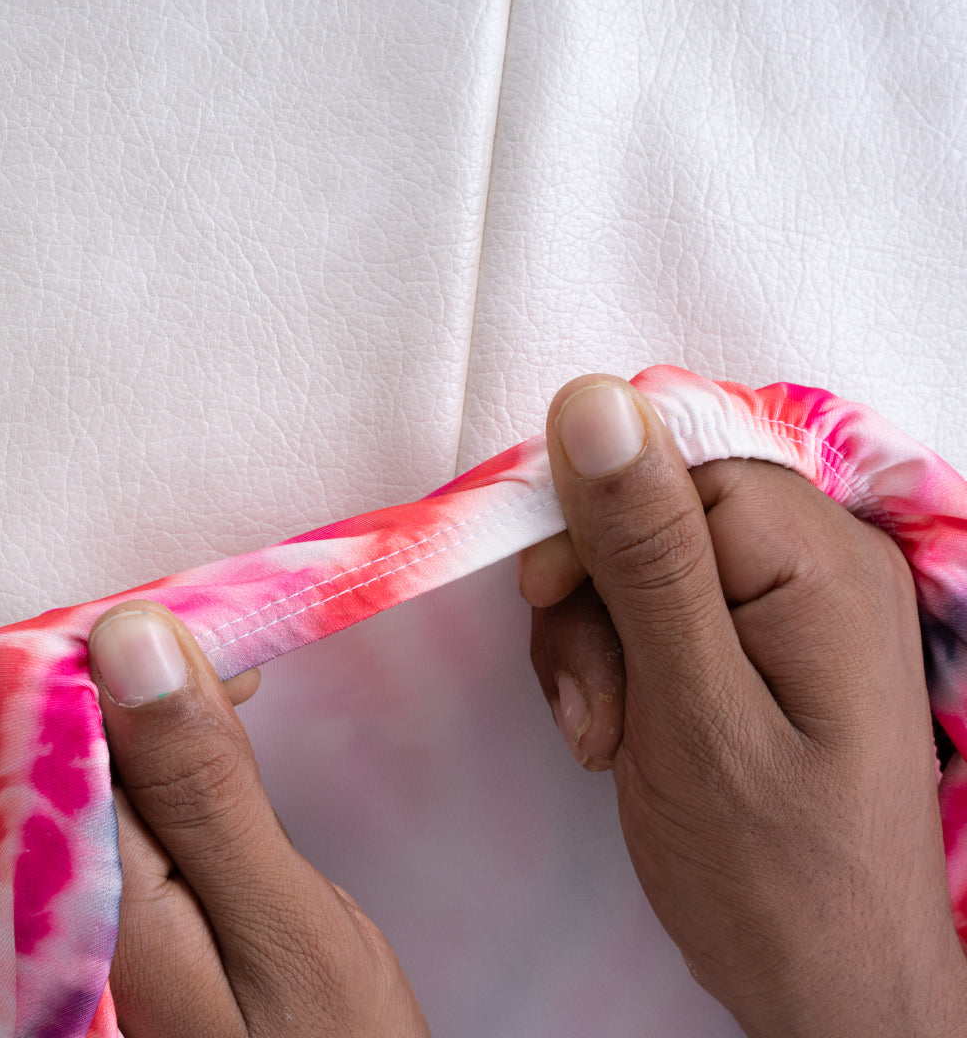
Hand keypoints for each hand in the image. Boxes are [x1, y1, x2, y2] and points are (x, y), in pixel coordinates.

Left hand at [87, 601, 429, 1036]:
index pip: (64, 734)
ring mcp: (101, 912)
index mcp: (96, 906)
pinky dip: (178, 747)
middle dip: (151, 677)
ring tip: (238, 682)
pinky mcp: (136, 911)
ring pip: (106, 763)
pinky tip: (216, 734)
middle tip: (239, 653)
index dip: (125, 660)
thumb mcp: (282, 919)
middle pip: (76, 744)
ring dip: (168, 704)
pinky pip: (134, 797)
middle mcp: (73, 908)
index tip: (208, 625)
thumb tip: (134, 647)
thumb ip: (202, 788)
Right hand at [519, 374, 966, 1036]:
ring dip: (593, 641)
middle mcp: (816, 559)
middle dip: (589, 599)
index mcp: (817, 558)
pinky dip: (616, 662)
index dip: (593, 522)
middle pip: (651, 511)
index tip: (550, 603)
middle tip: (590, 702)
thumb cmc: (771, 871)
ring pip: (638, 561)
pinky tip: (619, 732)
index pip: (672, 463)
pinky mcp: (759, 640)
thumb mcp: (691, 709)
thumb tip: (592, 401)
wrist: (829, 990)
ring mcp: (790, 601)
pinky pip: (657, 607)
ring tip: (604, 733)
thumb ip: (644, 553)